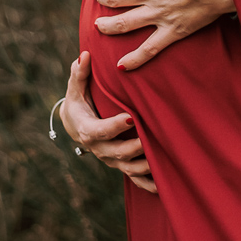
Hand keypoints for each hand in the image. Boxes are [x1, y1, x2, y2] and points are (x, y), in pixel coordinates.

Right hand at [59, 51, 155, 192]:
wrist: (76, 124)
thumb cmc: (79, 102)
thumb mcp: (75, 89)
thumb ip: (79, 74)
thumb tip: (84, 55)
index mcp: (87, 131)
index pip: (100, 131)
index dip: (114, 127)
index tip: (130, 118)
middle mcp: (99, 149)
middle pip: (117, 152)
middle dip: (134, 147)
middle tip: (151, 138)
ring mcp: (111, 160)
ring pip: (128, 168)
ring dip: (145, 166)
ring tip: (163, 160)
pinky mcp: (121, 165)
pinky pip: (135, 179)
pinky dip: (149, 184)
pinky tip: (166, 185)